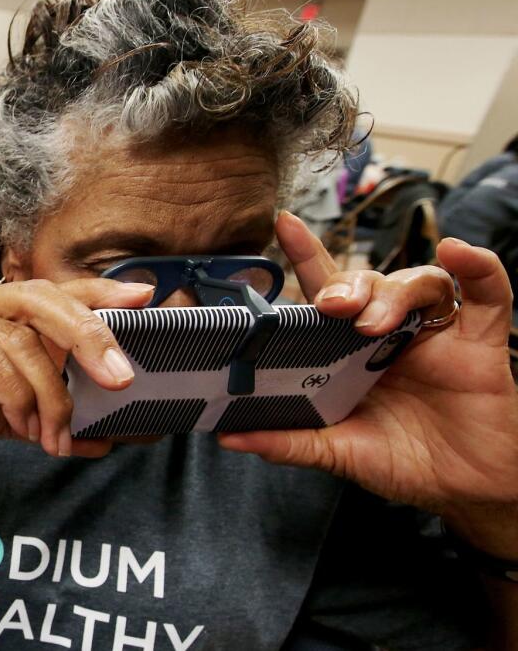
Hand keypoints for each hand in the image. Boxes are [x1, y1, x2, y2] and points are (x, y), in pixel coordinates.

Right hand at [0, 279, 152, 460]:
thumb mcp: (12, 416)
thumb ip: (56, 421)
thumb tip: (108, 441)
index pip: (56, 291)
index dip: (100, 292)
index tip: (146, 298)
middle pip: (43, 299)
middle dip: (89, 336)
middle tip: (120, 380)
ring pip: (19, 342)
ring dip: (49, 394)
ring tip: (54, 434)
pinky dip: (14, 396)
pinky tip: (22, 425)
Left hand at [221, 212, 517, 551]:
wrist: (464, 492)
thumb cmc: (403, 463)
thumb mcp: (338, 452)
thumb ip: (289, 441)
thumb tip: (227, 436)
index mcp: (350, 349)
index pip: (325, 291)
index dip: (306, 254)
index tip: (283, 223)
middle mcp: (391, 331)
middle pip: (369, 282)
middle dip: (348, 285)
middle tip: (333, 306)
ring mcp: (436, 332)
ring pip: (417, 282)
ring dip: (394, 293)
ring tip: (375, 324)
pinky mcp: (481, 340)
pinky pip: (488, 292)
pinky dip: (479, 268)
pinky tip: (459, 254)